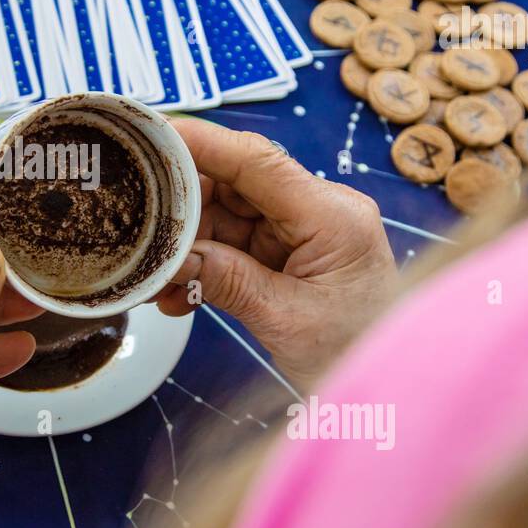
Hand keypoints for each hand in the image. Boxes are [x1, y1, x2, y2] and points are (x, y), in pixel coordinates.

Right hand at [154, 117, 396, 387]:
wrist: (392, 393)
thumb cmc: (358, 354)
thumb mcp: (286, 321)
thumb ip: (226, 280)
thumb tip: (170, 256)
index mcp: (332, 215)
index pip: (257, 161)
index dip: (201, 142)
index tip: (152, 135)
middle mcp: (318, 212)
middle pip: (234, 184)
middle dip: (181, 206)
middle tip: (135, 228)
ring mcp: (302, 233)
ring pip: (224, 217)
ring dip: (185, 246)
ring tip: (153, 279)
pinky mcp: (289, 255)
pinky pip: (232, 246)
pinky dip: (201, 267)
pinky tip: (176, 295)